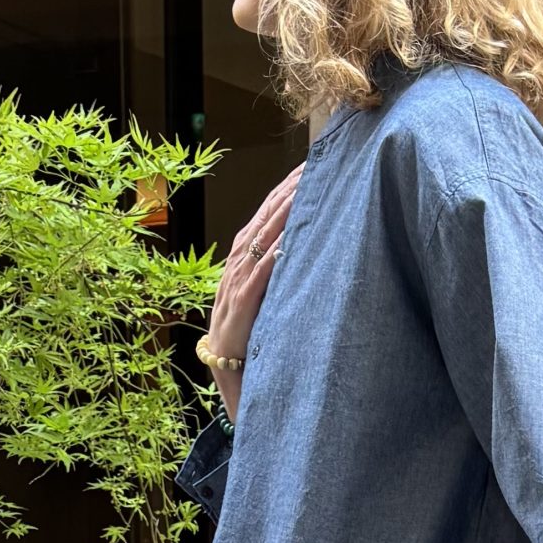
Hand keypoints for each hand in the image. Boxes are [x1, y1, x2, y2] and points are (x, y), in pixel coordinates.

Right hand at [206, 166, 303, 420]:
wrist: (230, 378)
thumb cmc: (253, 338)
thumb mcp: (267, 299)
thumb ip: (281, 272)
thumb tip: (309, 247)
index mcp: (242, 263)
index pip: (265, 218)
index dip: (284, 191)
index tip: (308, 167)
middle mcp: (236, 270)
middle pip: (262, 222)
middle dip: (286, 192)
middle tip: (312, 165)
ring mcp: (235, 289)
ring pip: (258, 243)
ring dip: (281, 215)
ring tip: (303, 189)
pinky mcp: (240, 312)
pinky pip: (257, 280)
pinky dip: (272, 259)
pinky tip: (289, 241)